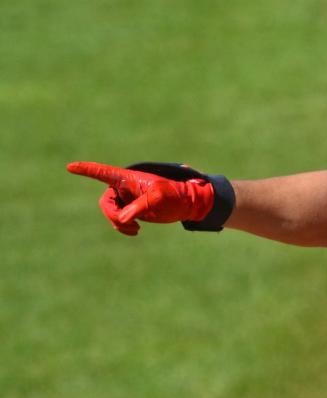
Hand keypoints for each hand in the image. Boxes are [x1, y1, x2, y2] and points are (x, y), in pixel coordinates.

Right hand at [67, 161, 213, 235]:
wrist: (185, 204)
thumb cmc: (175, 195)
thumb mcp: (160, 198)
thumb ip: (141, 206)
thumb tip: (124, 219)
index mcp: (128, 178)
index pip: (103, 172)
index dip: (86, 170)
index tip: (70, 167)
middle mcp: (123, 187)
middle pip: (105, 203)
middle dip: (114, 215)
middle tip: (130, 224)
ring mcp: (126, 199)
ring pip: (110, 213)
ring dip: (119, 223)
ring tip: (136, 229)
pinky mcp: (130, 210)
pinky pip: (117, 220)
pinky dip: (123, 227)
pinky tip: (135, 230)